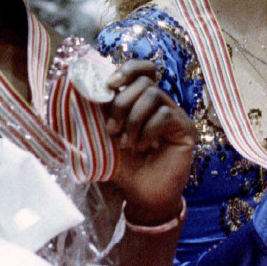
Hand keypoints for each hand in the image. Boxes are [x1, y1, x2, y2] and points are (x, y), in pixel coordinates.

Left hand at [103, 60, 194, 224]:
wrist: (143, 196)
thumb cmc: (125, 166)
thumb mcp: (106, 136)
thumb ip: (99, 112)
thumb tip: (81, 87)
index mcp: (143, 100)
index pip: (143, 69)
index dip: (128, 70)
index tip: (109, 84)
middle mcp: (162, 103)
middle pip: (144, 81)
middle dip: (122, 104)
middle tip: (113, 131)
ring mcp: (176, 114)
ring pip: (153, 95)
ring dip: (134, 119)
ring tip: (127, 143)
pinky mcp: (185, 128)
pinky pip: (165, 115)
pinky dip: (148, 130)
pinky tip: (142, 148)